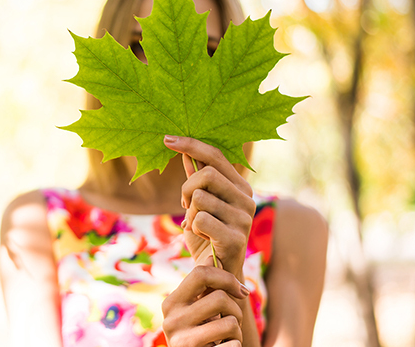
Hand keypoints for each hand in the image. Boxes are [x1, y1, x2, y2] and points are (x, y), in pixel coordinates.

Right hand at [161, 259, 249, 346]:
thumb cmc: (199, 335)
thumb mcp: (196, 310)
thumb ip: (202, 288)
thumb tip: (211, 256)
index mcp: (171, 302)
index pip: (200, 273)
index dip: (227, 278)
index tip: (242, 290)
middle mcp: (171, 319)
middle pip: (219, 297)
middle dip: (235, 309)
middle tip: (232, 320)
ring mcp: (182, 340)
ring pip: (230, 322)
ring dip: (236, 331)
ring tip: (225, 338)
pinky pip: (233, 345)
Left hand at [163, 136, 255, 280]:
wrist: (216, 275)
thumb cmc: (206, 237)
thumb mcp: (198, 204)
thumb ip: (196, 178)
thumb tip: (185, 150)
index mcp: (240, 187)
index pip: (216, 155)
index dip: (191, 144)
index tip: (167, 139)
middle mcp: (247, 199)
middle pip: (207, 174)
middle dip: (185, 189)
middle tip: (184, 205)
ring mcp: (244, 219)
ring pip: (200, 198)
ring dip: (189, 213)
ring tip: (196, 226)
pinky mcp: (236, 238)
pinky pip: (200, 219)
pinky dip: (192, 228)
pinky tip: (201, 238)